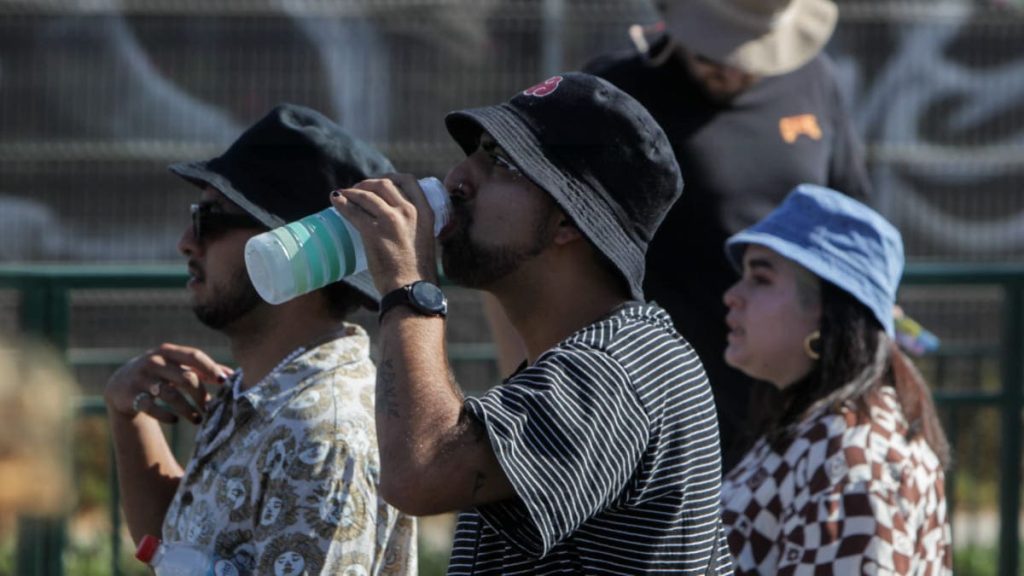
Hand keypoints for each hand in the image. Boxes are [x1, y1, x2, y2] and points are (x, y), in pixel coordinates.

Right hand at [105, 343, 231, 423]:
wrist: (121, 383)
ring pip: (171, 395)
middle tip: (210, 409)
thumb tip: (232, 375)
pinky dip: (166, 415)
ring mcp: (141, 378)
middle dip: (201, 396)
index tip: (224, 382)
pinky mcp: (131, 395)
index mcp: (169, 351)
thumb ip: (202, 369)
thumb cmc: (160, 373)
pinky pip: (152, 407)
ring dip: (187, 410)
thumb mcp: (177, 366)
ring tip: (198, 420)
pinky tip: (176, 420)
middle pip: (186, 378)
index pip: (194, 356)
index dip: (210, 368)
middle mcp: (154, 362)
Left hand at [331, 174, 438, 293]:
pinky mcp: (373, 231)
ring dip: (352, 192)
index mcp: (425, 212)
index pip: (409, 181)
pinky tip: (335, 201)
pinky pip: (353, 211)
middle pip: (384, 184)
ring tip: (343, 194)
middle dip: (368, 183)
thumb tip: (400, 228)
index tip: (382, 182)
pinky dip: (342, 203)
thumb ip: (415, 229)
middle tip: (359, 190)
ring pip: (366, 195)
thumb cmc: (418, 272)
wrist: (412, 289)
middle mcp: (409, 211)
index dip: (392, 177)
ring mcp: (390, 219)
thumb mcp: (424, 240)